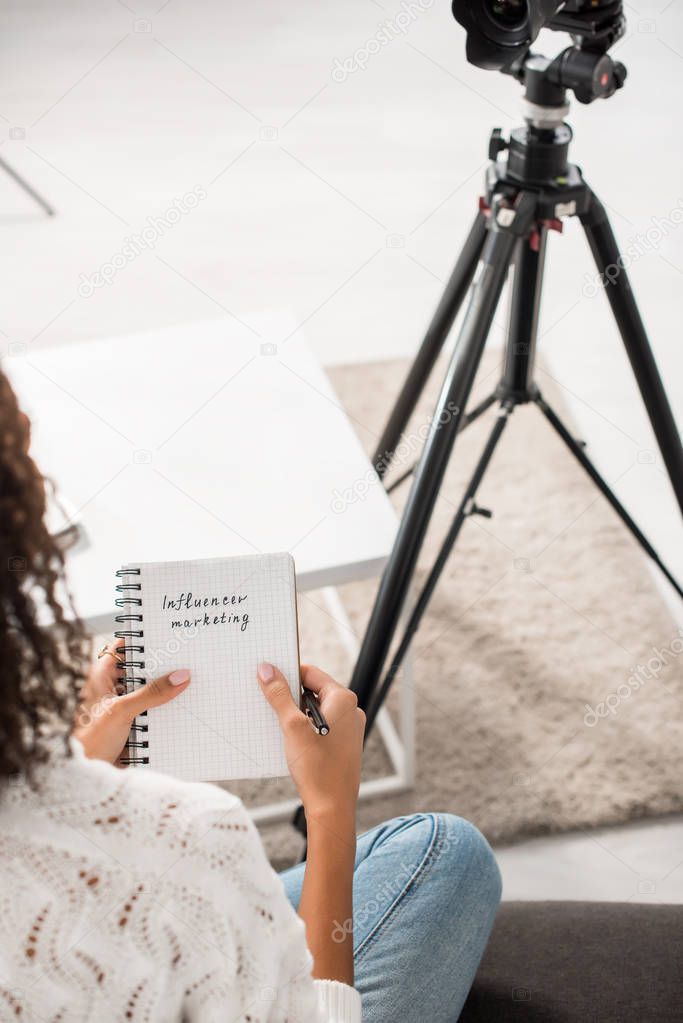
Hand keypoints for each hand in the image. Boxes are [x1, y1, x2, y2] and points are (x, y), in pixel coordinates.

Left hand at [73, 638, 190, 764]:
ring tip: (189, 680)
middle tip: (184, 658)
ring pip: (146, 691)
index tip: (164, 634)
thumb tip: (180, 676)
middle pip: (139, 670)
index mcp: (101, 677)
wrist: (84, 774)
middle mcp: (110, 689)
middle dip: (159, 666)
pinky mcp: (129, 725)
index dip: (140, 640)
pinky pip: (150, 711)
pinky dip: (163, 709)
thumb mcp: (122, 711)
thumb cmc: (89, 740)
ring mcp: (120, 707)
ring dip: (163, 690)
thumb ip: (152, 693)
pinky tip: (181, 706)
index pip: (122, 649)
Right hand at [257, 662, 364, 822]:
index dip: (289, 674)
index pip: (312, 673)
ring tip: (277, 722)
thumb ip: (279, 695)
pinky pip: (321, 724)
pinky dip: (305, 726)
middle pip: (314, 690)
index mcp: (343, 699)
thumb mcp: (292, 727)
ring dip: (296, 712)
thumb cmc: (318, 769)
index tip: (268, 678)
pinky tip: (290, 738)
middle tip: (268, 700)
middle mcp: (350, 710)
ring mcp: (349, 728)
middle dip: (290, 695)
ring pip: (316, 708)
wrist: (333, 809)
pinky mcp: (344, 743)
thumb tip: (267, 670)